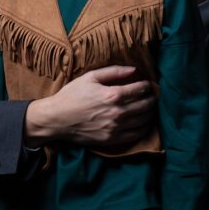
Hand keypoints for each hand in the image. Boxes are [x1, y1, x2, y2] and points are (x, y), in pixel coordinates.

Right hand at [24, 66, 154, 148]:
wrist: (56, 119)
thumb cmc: (72, 95)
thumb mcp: (90, 77)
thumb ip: (114, 71)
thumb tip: (134, 69)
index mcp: (112, 95)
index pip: (140, 89)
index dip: (147, 86)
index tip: (147, 84)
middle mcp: (117, 112)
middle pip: (145, 105)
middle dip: (152, 99)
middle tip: (152, 96)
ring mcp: (115, 128)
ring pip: (143, 121)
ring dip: (150, 113)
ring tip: (149, 108)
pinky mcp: (111, 140)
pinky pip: (135, 135)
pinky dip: (143, 129)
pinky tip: (143, 123)